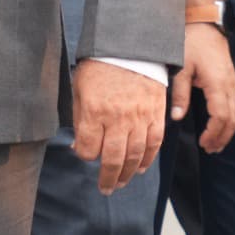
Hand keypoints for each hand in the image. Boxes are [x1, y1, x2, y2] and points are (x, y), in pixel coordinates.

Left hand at [72, 59, 165, 193]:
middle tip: (105, 189)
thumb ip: (79, 117)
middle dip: (107, 178)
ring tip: (120, 183)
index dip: (84, 155)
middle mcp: (117, 118)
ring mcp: (139, 117)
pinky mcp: (156, 113)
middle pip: (112, 159)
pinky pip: (153, 143)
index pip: (88, 148)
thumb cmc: (99, 66)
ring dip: (127, 174)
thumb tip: (79, 144)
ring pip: (134, 155)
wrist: (129, 46)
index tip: (84, 153)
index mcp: (94, 111)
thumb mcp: (79, 87)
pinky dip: (148, 159)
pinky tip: (140, 168)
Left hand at [179, 23, 234, 151]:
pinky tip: (221, 125)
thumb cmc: (191, 42)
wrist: (205, 23)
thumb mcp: (181, 67)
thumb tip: (177, 117)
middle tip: (210, 149)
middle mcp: (229, 84)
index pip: (221, 116)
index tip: (203, 143)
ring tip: (216, 144)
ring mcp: (232, 82)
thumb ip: (180, 93)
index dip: (214, 133)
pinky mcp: (230, 79)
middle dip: (223, 136)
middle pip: (233, 118)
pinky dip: (230, 119)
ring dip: (228, 130)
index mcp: (217, 83)